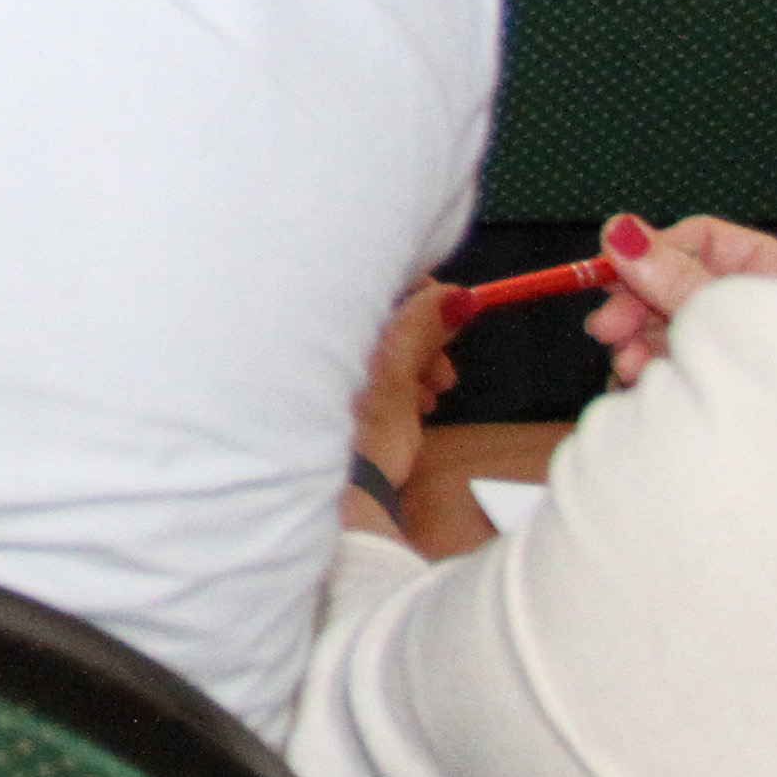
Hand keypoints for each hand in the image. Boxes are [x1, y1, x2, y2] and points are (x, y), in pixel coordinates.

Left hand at [347, 279, 457, 521]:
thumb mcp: (396, 377)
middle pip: (383, 313)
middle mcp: (320, 338)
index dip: (420, 289)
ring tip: (429, 399)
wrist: (334, 499)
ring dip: (416, 364)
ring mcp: (325, 365)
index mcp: (329, 323)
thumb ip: (422, 329)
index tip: (455, 313)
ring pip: (383, 345)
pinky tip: (413, 408)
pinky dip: (399, 381)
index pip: (375, 277)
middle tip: (443, 373)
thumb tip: (456, 294)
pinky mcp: (334, 393)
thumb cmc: (358, 438)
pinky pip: (374, 370)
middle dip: (423, 337)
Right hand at [589, 212, 776, 386]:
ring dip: (639, 347)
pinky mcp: (729, 389)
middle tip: (604, 329)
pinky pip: (680, 373)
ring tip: (631, 368)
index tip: (610, 272)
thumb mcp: (737, 311)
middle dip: (634, 309)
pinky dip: (655, 379)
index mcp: (775, 270)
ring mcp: (743, 350)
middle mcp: (755, 308)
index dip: (648, 251)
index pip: (700, 240)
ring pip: (672, 335)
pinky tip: (643, 390)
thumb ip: (677, 276)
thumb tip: (620, 233)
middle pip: (674, 288)